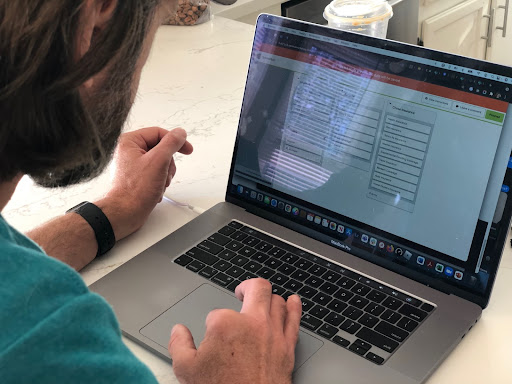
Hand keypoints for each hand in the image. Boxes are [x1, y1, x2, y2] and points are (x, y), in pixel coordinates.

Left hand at [96, 127, 192, 239]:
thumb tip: (180, 133)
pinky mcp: (137, 177)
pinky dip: (160, 183)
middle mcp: (130, 151)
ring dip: (165, 175)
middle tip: (164, 174)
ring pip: (161, 163)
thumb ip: (171, 143)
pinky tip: (154, 190)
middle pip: (161, 149)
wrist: (124, 213)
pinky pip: (156, 174)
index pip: (159, 133)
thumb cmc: (135, 190)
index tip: (187, 150)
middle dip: (168, 164)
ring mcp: (133, 165)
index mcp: (130, 141)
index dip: (175, 141)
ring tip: (158, 184)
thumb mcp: (158, 161)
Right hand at [168, 279, 301, 383]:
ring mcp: (272, 332)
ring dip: (267, 298)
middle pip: (256, 288)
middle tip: (241, 292)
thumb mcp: (187, 370)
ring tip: (261, 300)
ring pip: (276, 300)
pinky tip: (292, 301)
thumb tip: (178, 331)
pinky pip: (294, 319)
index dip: (212, 325)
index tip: (212, 339)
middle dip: (246, 287)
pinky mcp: (287, 345)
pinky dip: (294, 307)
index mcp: (225, 324)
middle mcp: (252, 322)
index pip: (217, 312)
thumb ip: (179, 345)